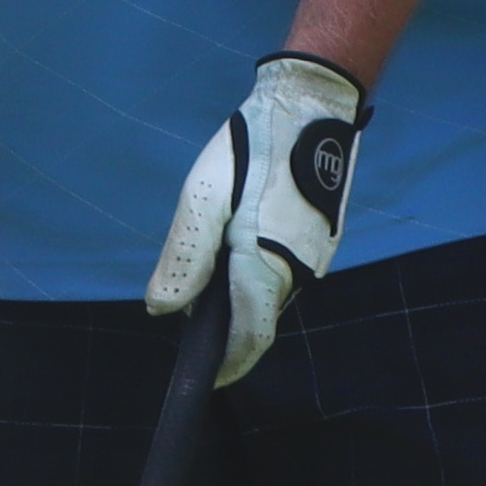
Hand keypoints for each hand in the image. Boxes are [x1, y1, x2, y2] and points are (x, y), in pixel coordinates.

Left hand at [143, 51, 362, 383]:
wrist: (309, 105)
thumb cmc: (250, 149)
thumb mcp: (203, 199)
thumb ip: (185, 258)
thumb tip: (162, 310)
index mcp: (268, 265)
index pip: (251, 338)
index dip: (229, 364)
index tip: (206, 379)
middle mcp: (300, 269)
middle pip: (260, 317)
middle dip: (229, 328)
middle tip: (194, 316)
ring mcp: (316, 254)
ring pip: (273, 294)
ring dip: (244, 297)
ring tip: (212, 272)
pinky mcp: (322, 237)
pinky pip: (287, 271)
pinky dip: (261, 273)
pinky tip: (241, 245)